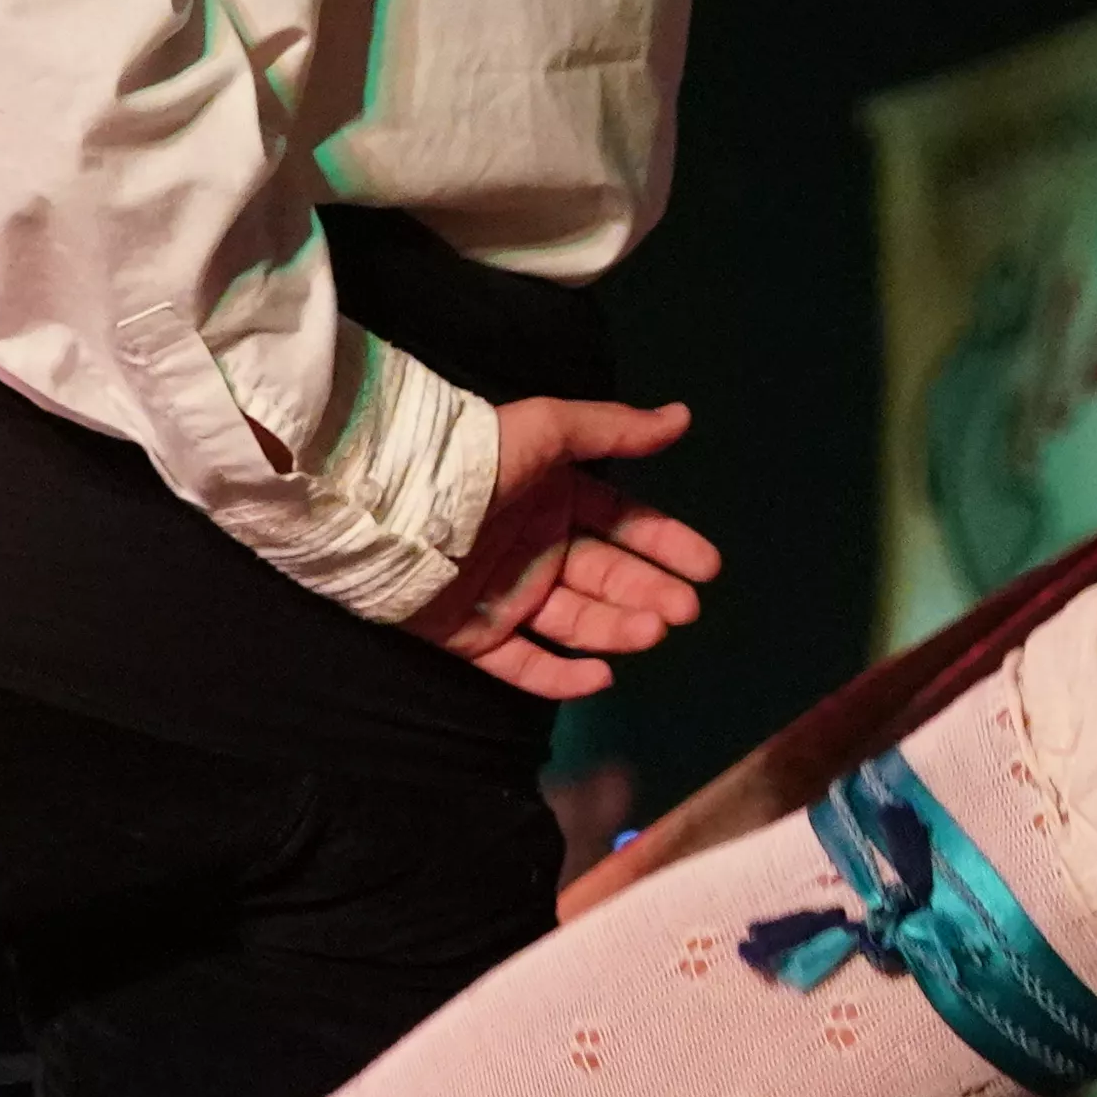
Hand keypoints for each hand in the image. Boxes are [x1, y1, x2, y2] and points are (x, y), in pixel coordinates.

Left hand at [426, 393, 722, 702]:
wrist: (389, 501)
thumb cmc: (474, 460)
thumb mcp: (547, 430)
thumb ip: (614, 430)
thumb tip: (683, 418)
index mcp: (554, 501)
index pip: (623, 526)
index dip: (666, 545)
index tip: (707, 568)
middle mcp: (536, 550)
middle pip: (606, 579)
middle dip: (650, 594)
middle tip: (683, 612)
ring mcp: (506, 597)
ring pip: (575, 622)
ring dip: (618, 630)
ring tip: (652, 632)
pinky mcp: (474, 637)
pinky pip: (524, 665)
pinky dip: (562, 677)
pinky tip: (601, 677)